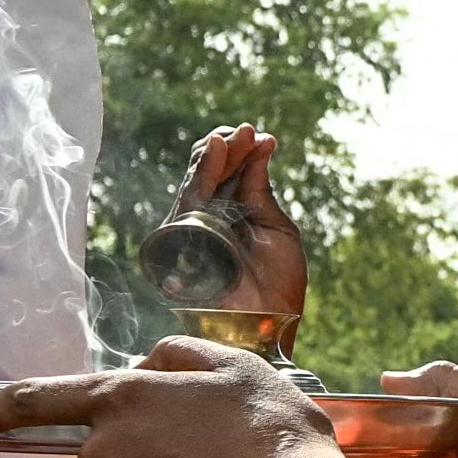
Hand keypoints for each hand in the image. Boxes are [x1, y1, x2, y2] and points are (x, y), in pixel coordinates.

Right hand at [164, 123, 310, 327]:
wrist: (266, 326)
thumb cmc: (277, 286)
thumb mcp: (277, 227)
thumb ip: (262, 188)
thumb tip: (262, 143)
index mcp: (234, 216)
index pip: (229, 174)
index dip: (243, 151)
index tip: (264, 138)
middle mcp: (210, 220)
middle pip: (209, 172)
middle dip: (228, 147)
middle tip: (248, 132)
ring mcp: (193, 230)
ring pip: (196, 180)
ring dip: (216, 153)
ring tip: (235, 135)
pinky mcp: (180, 241)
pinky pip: (188, 200)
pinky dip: (202, 173)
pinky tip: (216, 150)